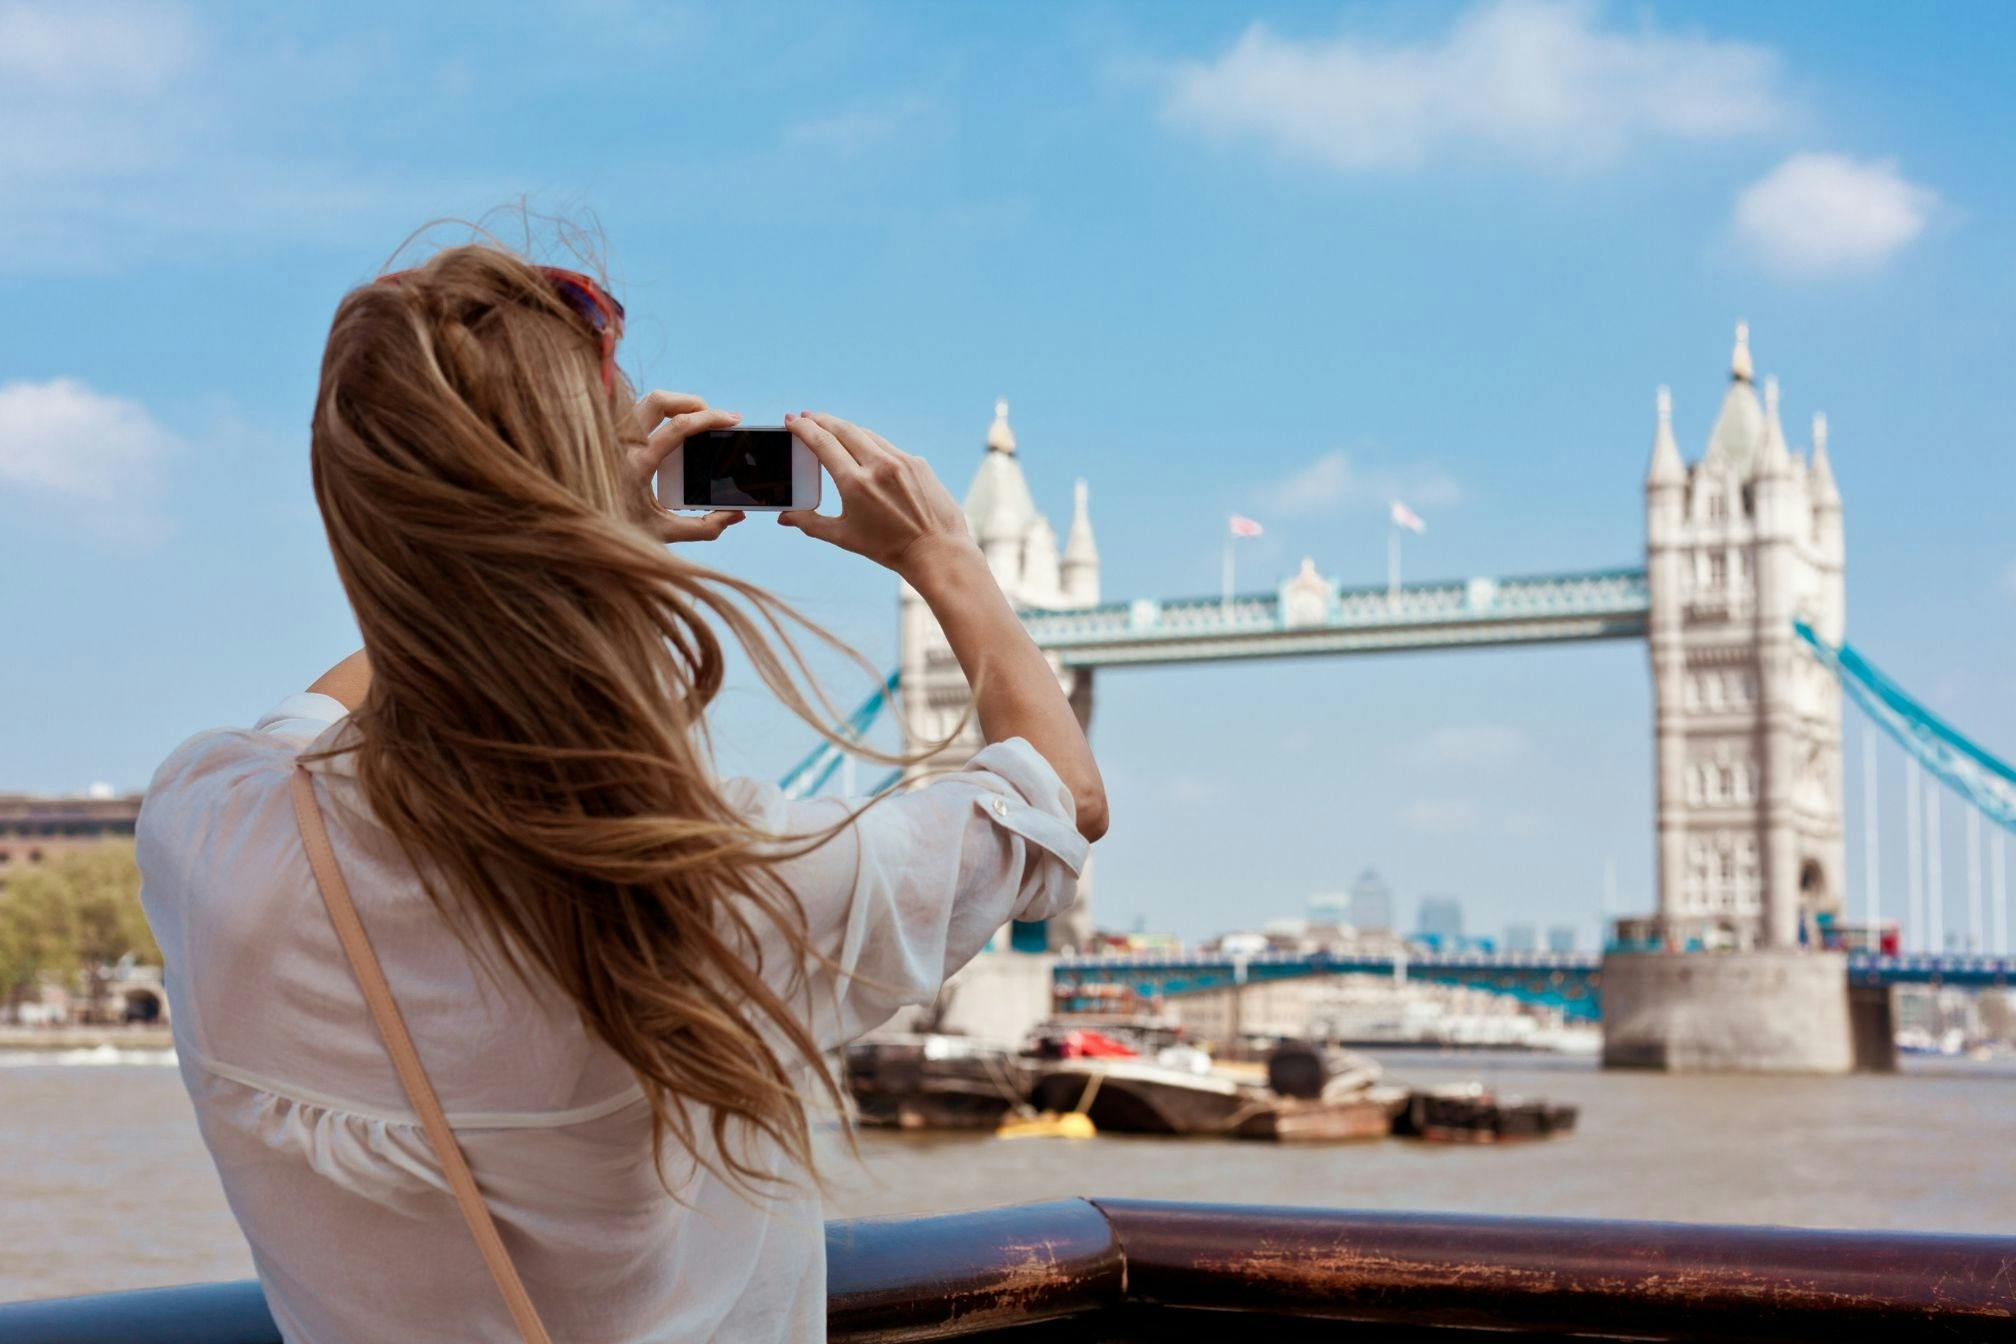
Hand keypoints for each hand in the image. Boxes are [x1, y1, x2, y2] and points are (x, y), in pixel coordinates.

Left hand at [619, 390, 746, 543]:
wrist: (578, 535)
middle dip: (692, 401)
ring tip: (694, 420)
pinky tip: (667, 433)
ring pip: (643, 403)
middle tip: (712, 415)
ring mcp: (609, 440)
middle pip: (659, 400)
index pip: (679, 426)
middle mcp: (619, 444)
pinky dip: (654, 417)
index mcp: (636, 464)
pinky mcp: (604, 442)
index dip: (710, 418)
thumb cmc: (616, 536)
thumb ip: (704, 527)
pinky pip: (631, 416)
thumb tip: (736, 514)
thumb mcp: (664, 535)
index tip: (731, 419)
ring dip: (672, 406)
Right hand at [779, 413, 975, 577]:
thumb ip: (810, 523)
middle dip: (821, 420)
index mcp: (855, 483)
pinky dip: (871, 445)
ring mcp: (901, 461)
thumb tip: (783, 517)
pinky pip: (888, 447)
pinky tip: (864, 450)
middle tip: (807, 416)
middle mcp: (878, 465)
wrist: (936, 551)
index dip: (804, 428)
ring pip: (866, 434)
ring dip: (846, 429)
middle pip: (843, 429)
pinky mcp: (917, 462)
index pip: (823, 443)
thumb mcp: (844, 537)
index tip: (792, 420)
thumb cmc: (887, 548)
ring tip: (832, 430)